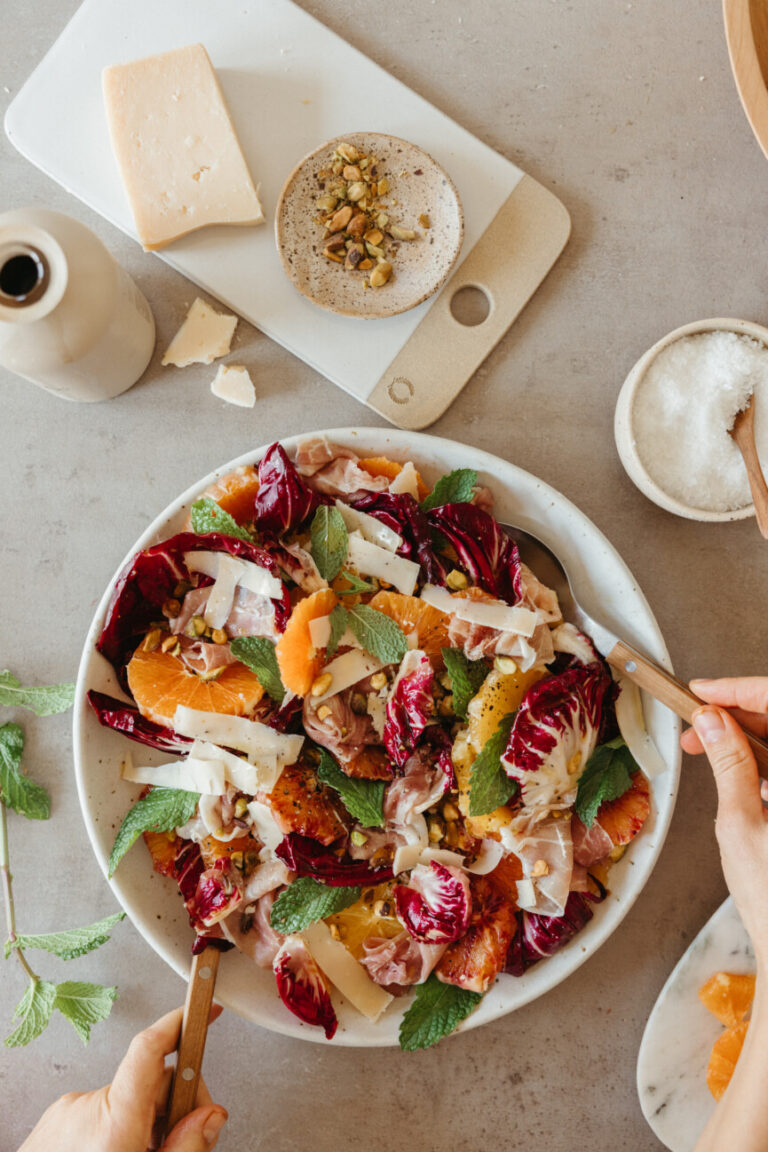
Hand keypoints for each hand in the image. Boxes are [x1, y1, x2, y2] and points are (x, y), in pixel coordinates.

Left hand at [18, 1005, 226, 1151]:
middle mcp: (87, 1109)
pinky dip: (115, 1128)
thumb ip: (187, 1148)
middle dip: (175, 1104)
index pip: (151, 1050)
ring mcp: (66, 1112)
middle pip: (152, 1082)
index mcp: (116, 1123)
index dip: (181, 1023)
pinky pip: (98, 1111)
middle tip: (184, 1140)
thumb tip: (211, 1116)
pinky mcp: (53, 1120)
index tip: (206, 1011)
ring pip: (126, 1099)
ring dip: (143, 1122)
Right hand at [681, 677, 767, 965]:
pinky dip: (762, 763)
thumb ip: (729, 762)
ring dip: (750, 737)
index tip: (704, 691)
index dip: (741, 689)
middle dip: (741, 712)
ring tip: (707, 745)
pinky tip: (738, 772)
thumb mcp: (741, 822)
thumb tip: (713, 720)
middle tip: (698, 720)